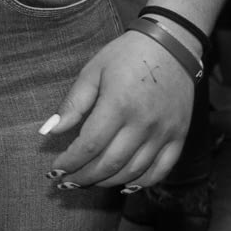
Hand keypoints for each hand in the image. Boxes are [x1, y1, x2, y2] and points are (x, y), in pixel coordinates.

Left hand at [44, 30, 195, 191]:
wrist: (171, 46)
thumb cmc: (126, 56)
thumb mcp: (93, 72)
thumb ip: (73, 104)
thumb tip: (50, 131)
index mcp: (118, 105)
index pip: (90, 145)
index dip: (71, 162)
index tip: (56, 169)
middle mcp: (143, 124)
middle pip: (110, 163)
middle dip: (85, 177)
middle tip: (67, 182)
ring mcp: (164, 133)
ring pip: (134, 171)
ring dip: (108, 182)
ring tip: (89, 183)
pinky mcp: (180, 136)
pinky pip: (161, 169)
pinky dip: (142, 182)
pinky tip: (124, 185)